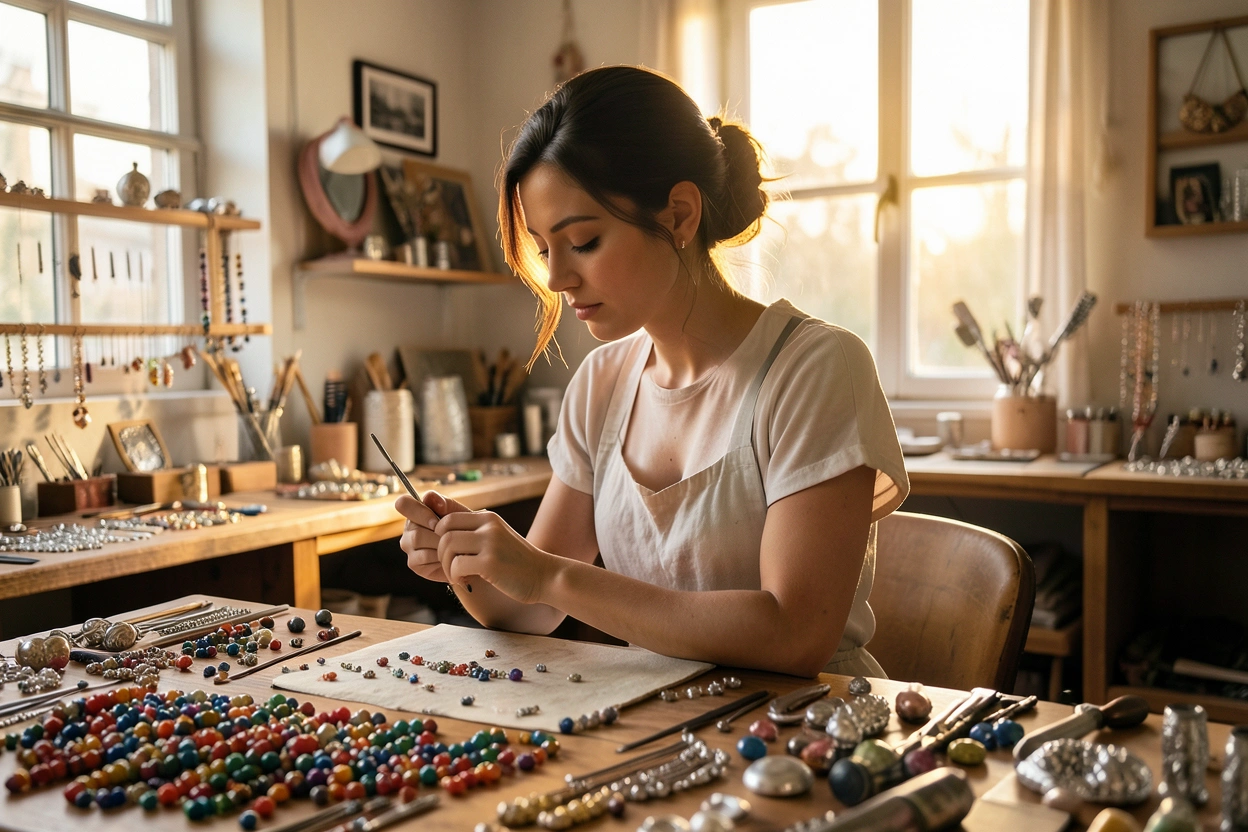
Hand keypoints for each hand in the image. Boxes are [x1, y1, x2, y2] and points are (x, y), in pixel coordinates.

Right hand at [395, 491, 471, 582]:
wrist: (472, 553)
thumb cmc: (463, 530)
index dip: (420, 512)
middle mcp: (408, 528)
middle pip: (415, 528)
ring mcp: (408, 546)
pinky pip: (423, 557)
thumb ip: (444, 503)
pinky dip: (439, 556)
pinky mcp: (413, 563)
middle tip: (452, 536)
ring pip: (418, 541)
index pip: (403, 503)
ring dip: (439, 543)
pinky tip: (448, 556)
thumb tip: (428, 497)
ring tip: (451, 546)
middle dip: (437, 532)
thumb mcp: (458, 514)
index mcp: (416, 512)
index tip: (437, 521)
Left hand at [435, 509, 552, 603]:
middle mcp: (489, 525)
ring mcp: (490, 543)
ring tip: (458, 576)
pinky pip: (457, 565)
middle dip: (441, 552)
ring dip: (446, 565)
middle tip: (451, 567)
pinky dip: (455, 577)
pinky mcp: (490, 563)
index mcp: (489, 517)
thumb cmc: (517, 562)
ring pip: (447, 546)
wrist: (545, 576)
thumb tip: (441, 534)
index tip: (448, 553)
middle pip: (444, 530)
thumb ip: (476, 532)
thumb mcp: (497, 538)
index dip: (440, 536)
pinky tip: (466, 582)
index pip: (448, 517)